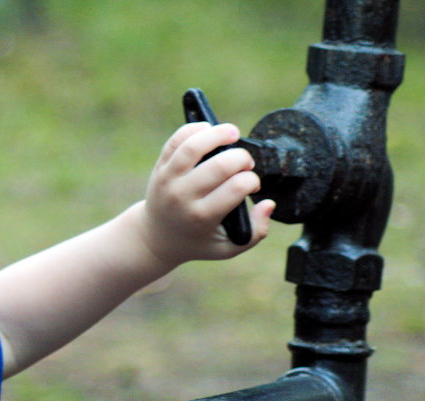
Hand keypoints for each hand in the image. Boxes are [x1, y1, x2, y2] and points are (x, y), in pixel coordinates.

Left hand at [140, 122, 274, 268]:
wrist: (156, 238)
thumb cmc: (197, 241)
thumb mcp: (227, 248)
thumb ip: (255, 232)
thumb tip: (268, 204)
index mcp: (202, 217)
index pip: (236, 188)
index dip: (252, 181)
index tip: (252, 184)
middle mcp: (183, 197)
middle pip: (219, 165)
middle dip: (242, 158)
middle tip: (245, 164)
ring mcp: (169, 180)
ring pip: (193, 147)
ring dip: (218, 134)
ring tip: (233, 133)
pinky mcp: (160, 167)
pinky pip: (176, 141)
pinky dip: (194, 129)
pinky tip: (209, 128)